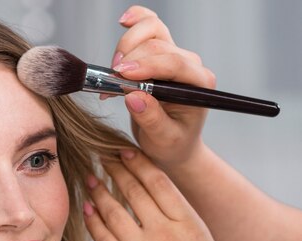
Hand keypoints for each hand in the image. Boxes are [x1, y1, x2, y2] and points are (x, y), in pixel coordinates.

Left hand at [83, 150, 231, 240]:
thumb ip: (189, 227)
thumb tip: (172, 210)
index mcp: (190, 225)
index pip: (159, 183)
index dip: (138, 164)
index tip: (125, 151)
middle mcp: (166, 234)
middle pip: (133, 192)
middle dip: (114, 170)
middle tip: (100, 156)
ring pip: (114, 212)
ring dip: (98, 191)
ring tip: (88, 177)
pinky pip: (104, 240)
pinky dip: (93, 222)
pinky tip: (86, 209)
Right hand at [111, 5, 215, 167]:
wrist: (172, 146)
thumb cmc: (172, 145)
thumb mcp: (163, 140)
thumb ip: (151, 119)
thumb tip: (133, 96)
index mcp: (199, 85)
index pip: (174, 63)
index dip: (145, 65)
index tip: (120, 75)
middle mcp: (190, 66)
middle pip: (159, 45)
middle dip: (131, 59)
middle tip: (112, 81)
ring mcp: (175, 57)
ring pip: (151, 32)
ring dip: (127, 46)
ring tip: (114, 72)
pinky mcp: (160, 54)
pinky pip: (150, 27)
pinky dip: (135, 22)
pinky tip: (124, 22)